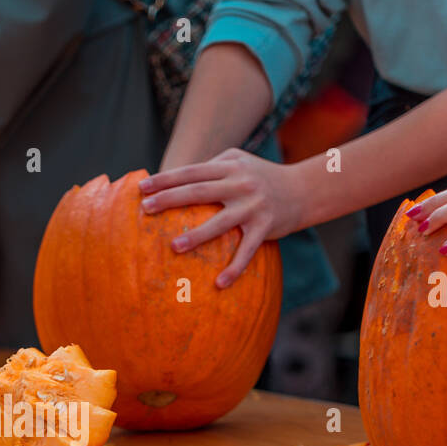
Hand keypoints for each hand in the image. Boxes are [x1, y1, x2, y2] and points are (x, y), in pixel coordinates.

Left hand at [139, 148, 306, 287]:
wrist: (304, 189)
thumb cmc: (261, 177)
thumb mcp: (238, 162)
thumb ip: (210, 167)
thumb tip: (172, 180)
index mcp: (229, 167)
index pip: (191, 172)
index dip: (166, 179)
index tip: (143, 187)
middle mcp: (241, 184)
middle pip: (199, 192)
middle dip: (171, 199)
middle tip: (146, 210)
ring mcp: (253, 206)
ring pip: (221, 222)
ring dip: (197, 235)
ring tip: (174, 246)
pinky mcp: (266, 227)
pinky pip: (247, 251)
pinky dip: (235, 268)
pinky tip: (219, 284)